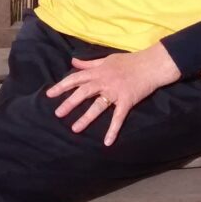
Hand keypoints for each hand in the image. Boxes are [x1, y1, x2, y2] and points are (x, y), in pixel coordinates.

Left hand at [45, 43, 181, 145]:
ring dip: (86, 118)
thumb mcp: (106, 59)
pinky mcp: (127, 101)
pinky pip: (118, 117)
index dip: (62, 86)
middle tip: (58, 114)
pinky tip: (107, 142)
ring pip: (98, 106)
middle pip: (83, 92)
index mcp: (98, 72)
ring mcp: (115, 92)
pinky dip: (113, 130)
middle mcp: (104, 81)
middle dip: (69, 103)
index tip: (50, 94)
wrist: (151, 65)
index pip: (76, 78)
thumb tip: (73, 62)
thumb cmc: (129, 61)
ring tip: (75, 129)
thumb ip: (89, 64)